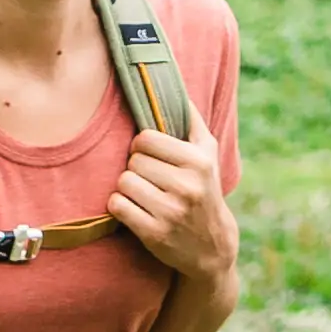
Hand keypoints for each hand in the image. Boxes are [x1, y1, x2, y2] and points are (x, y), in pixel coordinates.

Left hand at [104, 124, 233, 286]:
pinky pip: (117, 206)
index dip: (142, 146)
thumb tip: (172, 85)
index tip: (150, 156)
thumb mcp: (208, 154)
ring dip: (127, 188)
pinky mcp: (154, 233)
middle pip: (133, 161)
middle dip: (136, 169)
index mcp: (198, 162)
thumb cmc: (205, 190)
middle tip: (149, 179)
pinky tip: (135, 210)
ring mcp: (170, 211)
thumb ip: (191, 120)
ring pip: (123, 183)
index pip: (145, 139)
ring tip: (143, 194)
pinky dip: (120, 207)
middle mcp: (187, 186)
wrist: (212, 246)